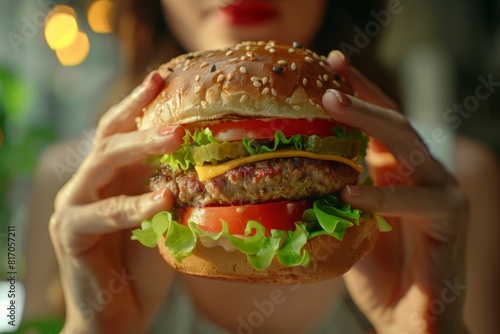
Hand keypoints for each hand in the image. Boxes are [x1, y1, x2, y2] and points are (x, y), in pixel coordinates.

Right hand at [49, 71, 184, 332]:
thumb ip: (175, 190)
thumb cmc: (144, 266)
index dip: (140, 101)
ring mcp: (75, 205)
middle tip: (170, 95)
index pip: (122, 128)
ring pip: (102, 162)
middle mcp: (90, 183)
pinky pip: (105, 212)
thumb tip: (209, 162)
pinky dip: (136, 204)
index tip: (166, 76)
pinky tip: (164, 199)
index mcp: (113, 177)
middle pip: (110, 135)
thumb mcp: (166, 220)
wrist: (120, 314)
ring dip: (139, 146)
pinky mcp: (70, 232)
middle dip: (141, 113)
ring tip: (174, 136)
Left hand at [323, 52, 468, 332]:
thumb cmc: (376, 272)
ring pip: (407, 143)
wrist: (408, 319)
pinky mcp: (451, 217)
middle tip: (328, 76)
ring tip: (333, 105)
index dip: (356, 92)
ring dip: (370, 122)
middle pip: (392, 120)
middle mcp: (420, 171)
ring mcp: (440, 190)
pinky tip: (349, 191)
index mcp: (396, 170)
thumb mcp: (345, 224)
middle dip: (361, 95)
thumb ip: (330, 196)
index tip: (328, 66)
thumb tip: (287, 175)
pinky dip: (382, 196)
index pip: (377, 121)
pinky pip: (417, 200)